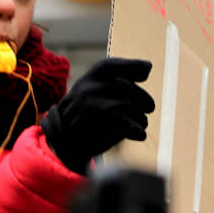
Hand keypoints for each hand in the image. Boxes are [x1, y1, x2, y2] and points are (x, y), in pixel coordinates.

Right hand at [41, 58, 154, 174]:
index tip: (148, 69)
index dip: (131, 65)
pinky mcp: (95, 124)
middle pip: (125, 86)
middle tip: (150, 107)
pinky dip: (136, 129)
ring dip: (140, 117)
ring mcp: (90, 103)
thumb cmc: (84, 119)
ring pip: (127, 104)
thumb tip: (148, 66)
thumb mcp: (93, 95)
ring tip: (142, 124)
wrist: (63, 147)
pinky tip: (140, 135)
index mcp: (87, 78)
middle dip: (142, 97)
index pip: (111, 66)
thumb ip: (117, 83)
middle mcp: (87, 87)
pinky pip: (124, 122)